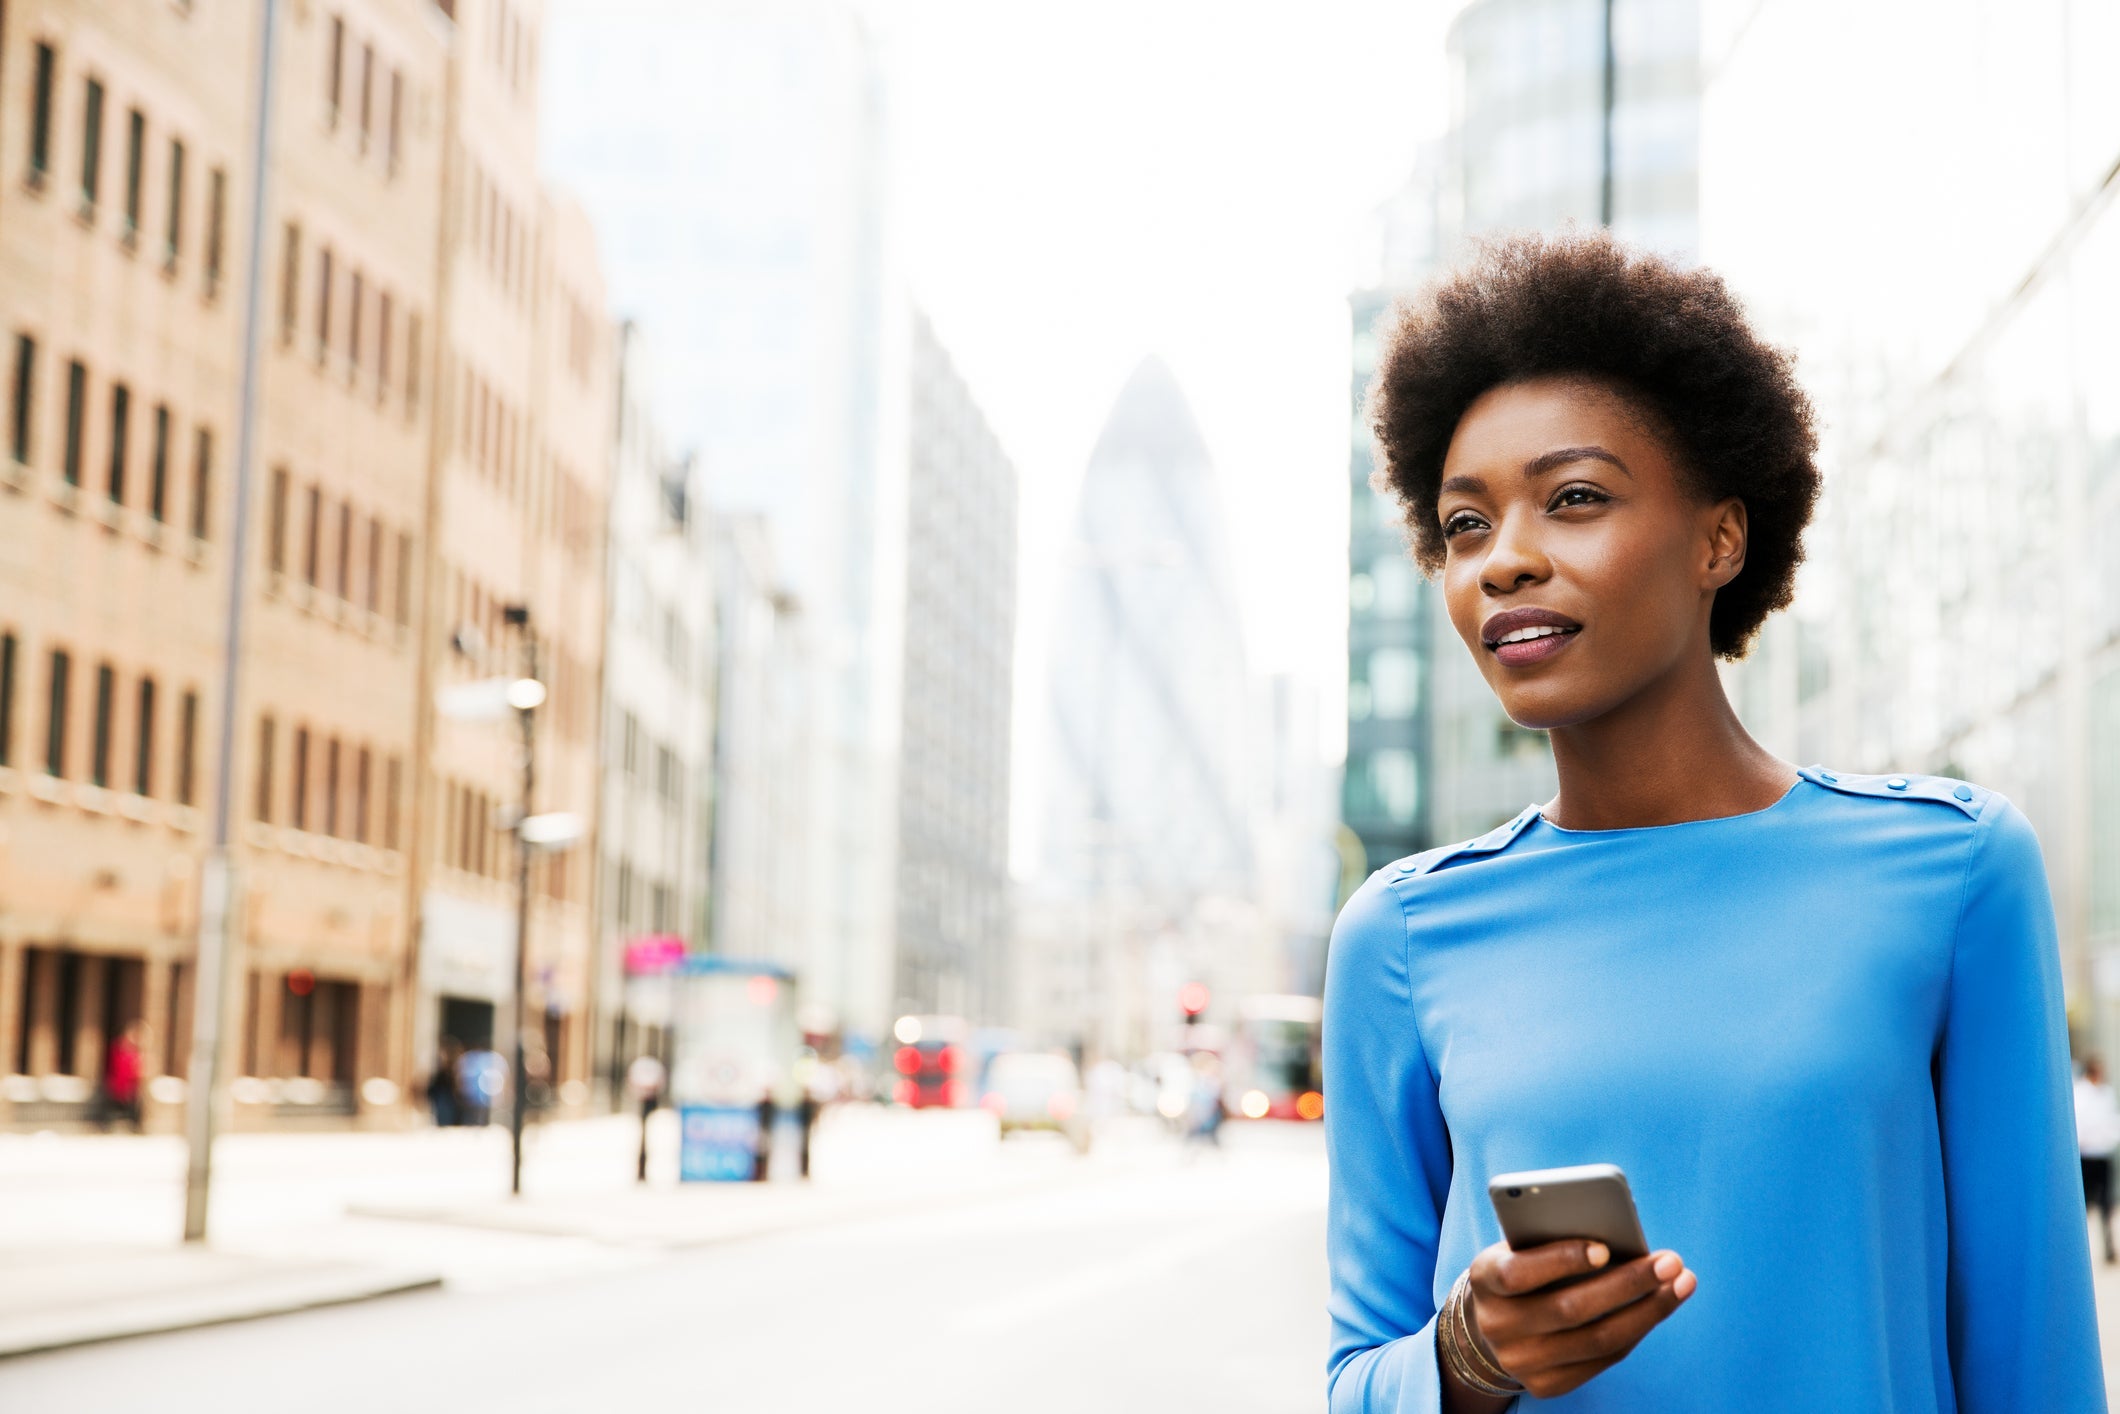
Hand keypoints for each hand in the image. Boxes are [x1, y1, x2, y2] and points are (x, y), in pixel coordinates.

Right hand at [1463, 1238, 1695, 1399]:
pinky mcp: (1546, 1385)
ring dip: (1648, 1311)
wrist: (1489, 1321)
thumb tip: (1620, 1237)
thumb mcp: (1520, 1246)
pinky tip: (1659, 1307)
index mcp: (1484, 1280)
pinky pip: (1603, 1360)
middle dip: (1628, 1284)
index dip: (1560, 1260)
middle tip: (1671, 1262)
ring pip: (1597, 1340)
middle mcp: (1497, 1326)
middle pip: (1570, 1310)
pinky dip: (1636, 1331)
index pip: (1518, 1273)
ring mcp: (1521, 1362)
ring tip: (1680, 1283)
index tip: (1605, 1247)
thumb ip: (1553, 1239)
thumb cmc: (1520, 1266)